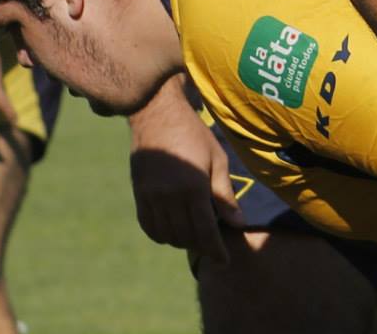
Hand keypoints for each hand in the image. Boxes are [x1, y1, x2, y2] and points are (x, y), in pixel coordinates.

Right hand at [127, 88, 241, 261]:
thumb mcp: (217, 159)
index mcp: (193, 186)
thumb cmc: (194, 134)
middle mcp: (170, 195)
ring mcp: (151, 195)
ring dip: (183, 241)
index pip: (205, 230)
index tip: (224, 262)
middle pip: (186, 236)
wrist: (157, 114)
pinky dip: (162, 234)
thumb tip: (238, 223)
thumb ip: (224, 194)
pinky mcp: (139, 193)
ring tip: (196, 235)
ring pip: (167, 235)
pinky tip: (173, 230)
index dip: (215, 250)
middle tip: (213, 243)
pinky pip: (149, 226)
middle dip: (202, 246)